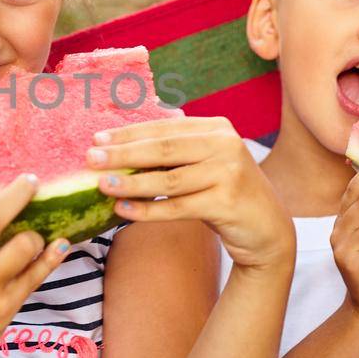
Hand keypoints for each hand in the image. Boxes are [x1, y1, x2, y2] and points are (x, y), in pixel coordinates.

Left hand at [88, 117, 293, 271]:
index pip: (164, 129)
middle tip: (91, 158)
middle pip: (164, 149)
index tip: (96, 139)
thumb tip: (118, 146)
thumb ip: (174, 151)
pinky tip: (123, 209)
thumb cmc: (224, 192)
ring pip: (169, 180)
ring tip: (102, 185)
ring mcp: (229, 173)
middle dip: (123, 154)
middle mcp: (225, 145)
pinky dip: (148, 209)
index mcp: (216, 128)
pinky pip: (178, 207)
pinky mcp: (228, 202)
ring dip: (132, 182)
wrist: (267, 228)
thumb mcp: (204, 163)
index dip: (128, 133)